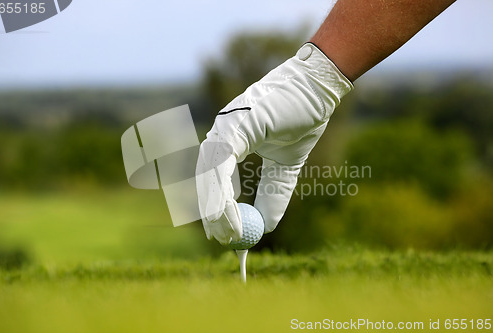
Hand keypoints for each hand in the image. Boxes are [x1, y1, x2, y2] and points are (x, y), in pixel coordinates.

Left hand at [196, 43, 352, 244]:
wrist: (317, 90)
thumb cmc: (302, 119)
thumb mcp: (286, 167)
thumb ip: (273, 193)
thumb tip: (266, 226)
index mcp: (230, 139)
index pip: (214, 177)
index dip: (215, 206)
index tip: (219, 230)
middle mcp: (221, 133)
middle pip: (205, 179)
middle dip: (210, 213)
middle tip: (219, 240)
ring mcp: (224, 128)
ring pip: (209, 176)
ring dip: (215, 209)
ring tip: (225, 236)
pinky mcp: (233, 127)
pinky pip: (221, 168)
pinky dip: (222, 195)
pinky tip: (226, 216)